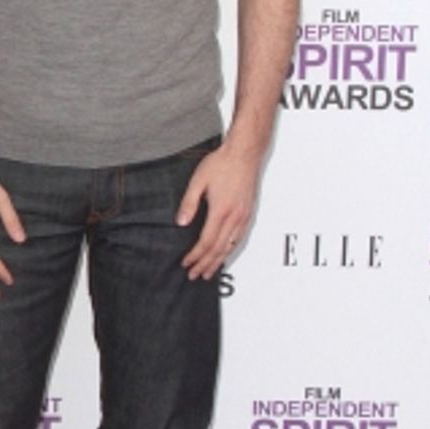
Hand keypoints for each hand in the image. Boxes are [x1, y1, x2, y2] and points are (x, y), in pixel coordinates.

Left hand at [176, 142, 259, 280]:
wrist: (244, 153)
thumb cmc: (222, 163)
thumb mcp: (198, 181)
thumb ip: (189, 203)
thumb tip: (181, 223)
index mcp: (221, 211)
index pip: (206, 242)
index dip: (195, 256)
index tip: (187, 264)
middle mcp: (235, 217)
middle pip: (218, 249)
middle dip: (205, 265)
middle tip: (195, 275)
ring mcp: (243, 216)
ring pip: (230, 247)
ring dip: (218, 262)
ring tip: (209, 272)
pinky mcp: (248, 213)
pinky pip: (239, 239)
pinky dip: (230, 251)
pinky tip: (225, 255)